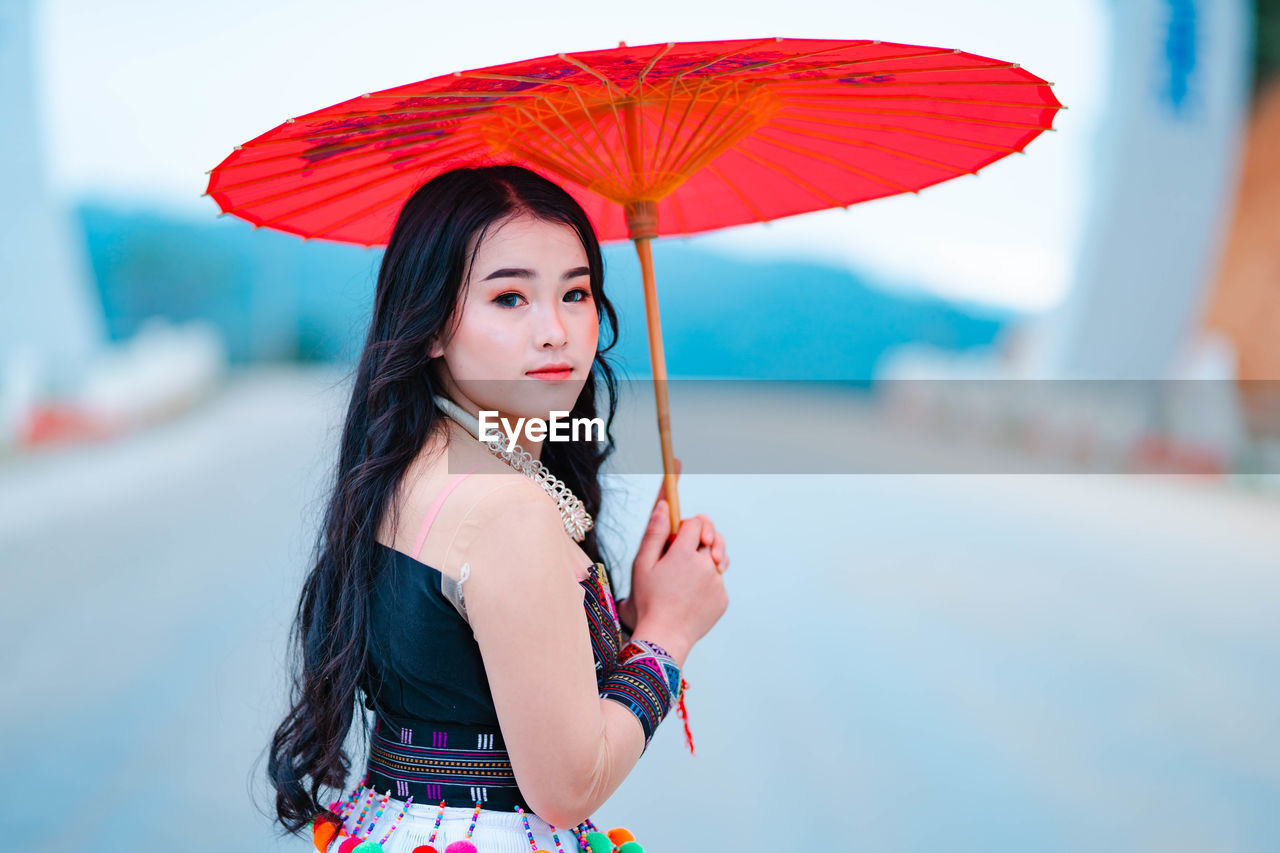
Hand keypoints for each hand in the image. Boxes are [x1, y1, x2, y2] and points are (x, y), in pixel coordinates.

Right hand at [627, 459, 729, 665]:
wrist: (665, 636)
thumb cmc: (649, 600)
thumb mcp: (643, 565)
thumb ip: (655, 533)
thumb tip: (663, 506)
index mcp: (684, 553)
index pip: (696, 522)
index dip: (688, 525)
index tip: (680, 536)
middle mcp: (706, 564)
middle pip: (713, 537)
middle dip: (704, 538)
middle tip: (691, 549)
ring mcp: (717, 582)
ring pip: (719, 559)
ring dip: (708, 560)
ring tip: (691, 574)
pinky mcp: (723, 598)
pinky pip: (718, 582)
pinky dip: (708, 584)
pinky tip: (691, 596)